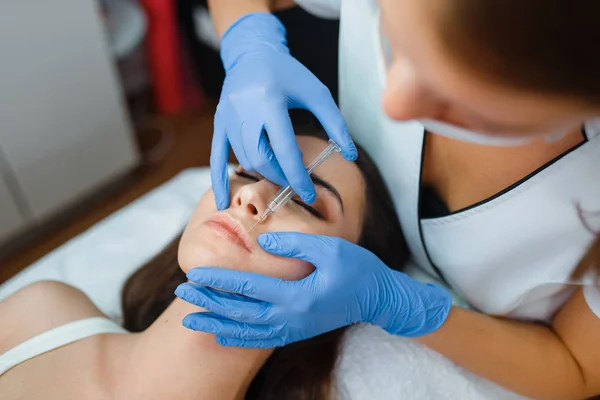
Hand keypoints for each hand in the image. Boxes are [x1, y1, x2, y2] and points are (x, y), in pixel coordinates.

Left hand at [175, 232, 451, 347]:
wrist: (377, 299)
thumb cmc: (357, 269)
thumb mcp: (331, 249)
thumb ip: (295, 245)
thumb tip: (262, 241)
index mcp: (297, 295)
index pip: (248, 287)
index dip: (220, 280)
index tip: (193, 273)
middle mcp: (290, 317)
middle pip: (240, 311)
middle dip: (209, 301)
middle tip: (181, 292)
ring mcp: (292, 328)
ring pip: (245, 329)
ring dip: (216, 322)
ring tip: (190, 318)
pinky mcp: (295, 332)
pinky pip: (259, 339)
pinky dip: (237, 337)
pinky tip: (220, 333)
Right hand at [210, 13, 356, 209]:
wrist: (252, 54)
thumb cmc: (289, 73)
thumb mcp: (317, 93)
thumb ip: (335, 124)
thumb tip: (351, 156)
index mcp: (270, 101)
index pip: (285, 150)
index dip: (298, 176)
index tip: (309, 195)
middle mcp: (245, 110)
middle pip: (262, 159)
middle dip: (281, 177)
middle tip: (295, 182)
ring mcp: (228, 117)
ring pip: (245, 159)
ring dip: (264, 172)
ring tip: (280, 172)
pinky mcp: (219, 122)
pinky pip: (216, 156)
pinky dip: (221, 179)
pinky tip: (225, 201)